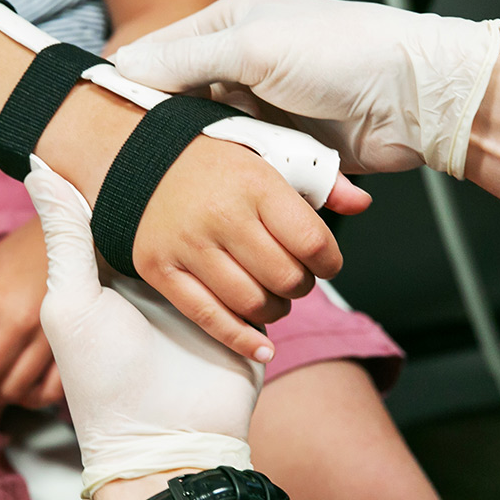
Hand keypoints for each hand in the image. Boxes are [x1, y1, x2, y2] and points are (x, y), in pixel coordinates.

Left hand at [26, 166, 262, 496]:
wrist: (163, 446)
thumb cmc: (104, 377)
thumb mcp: (72, 303)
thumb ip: (65, 237)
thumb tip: (38, 167)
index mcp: (129, 272)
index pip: (145, 212)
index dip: (153, 177)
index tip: (162, 135)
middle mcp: (173, 283)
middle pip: (197, 226)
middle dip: (214, 198)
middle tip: (223, 155)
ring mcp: (215, 303)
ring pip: (239, 250)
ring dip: (253, 229)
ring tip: (262, 188)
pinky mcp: (250, 325)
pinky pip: (267, 286)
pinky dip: (277, 266)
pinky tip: (283, 232)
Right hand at [113, 0, 499, 177]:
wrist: (415, 99)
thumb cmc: (343, 54)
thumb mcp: (254, 47)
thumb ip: (187, 59)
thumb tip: (124, 66)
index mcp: (230, 28)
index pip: (162, 54)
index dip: (133, 84)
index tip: (102, 117)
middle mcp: (243, 68)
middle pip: (183, 106)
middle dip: (168, 134)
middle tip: (138, 164)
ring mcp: (266, 111)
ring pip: (215, 144)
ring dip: (211, 161)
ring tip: (182, 183)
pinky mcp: (289, 150)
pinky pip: (252, 170)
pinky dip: (246, 180)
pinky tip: (226, 195)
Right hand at [128, 133, 352, 362]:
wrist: (137, 154)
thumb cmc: (215, 158)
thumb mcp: (271, 152)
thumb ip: (321, 180)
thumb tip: (362, 205)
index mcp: (255, 183)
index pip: (312, 242)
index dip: (330, 263)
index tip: (326, 263)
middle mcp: (221, 215)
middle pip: (285, 279)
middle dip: (301, 286)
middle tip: (294, 277)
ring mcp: (187, 245)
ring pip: (251, 303)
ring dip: (275, 310)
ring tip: (272, 296)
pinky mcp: (159, 268)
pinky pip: (208, 317)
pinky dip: (241, 339)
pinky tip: (262, 346)